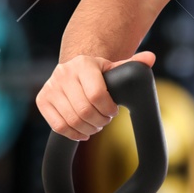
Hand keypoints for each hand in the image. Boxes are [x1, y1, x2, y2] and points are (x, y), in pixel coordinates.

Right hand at [36, 50, 155, 140]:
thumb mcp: (115, 67)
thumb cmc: (99, 72)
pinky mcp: (43, 100)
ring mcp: (51, 87)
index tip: (114, 111)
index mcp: (84, 64)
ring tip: (96, 125)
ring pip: (71, 120)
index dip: (108, 109)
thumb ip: (133, 64)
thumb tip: (150, 58)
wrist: (74, 70)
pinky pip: (57, 126)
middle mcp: (64, 74)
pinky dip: (73, 134)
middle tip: (106, 120)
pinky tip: (83, 132)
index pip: (97, 95)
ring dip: (88, 128)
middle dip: (100, 120)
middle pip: (84, 110)